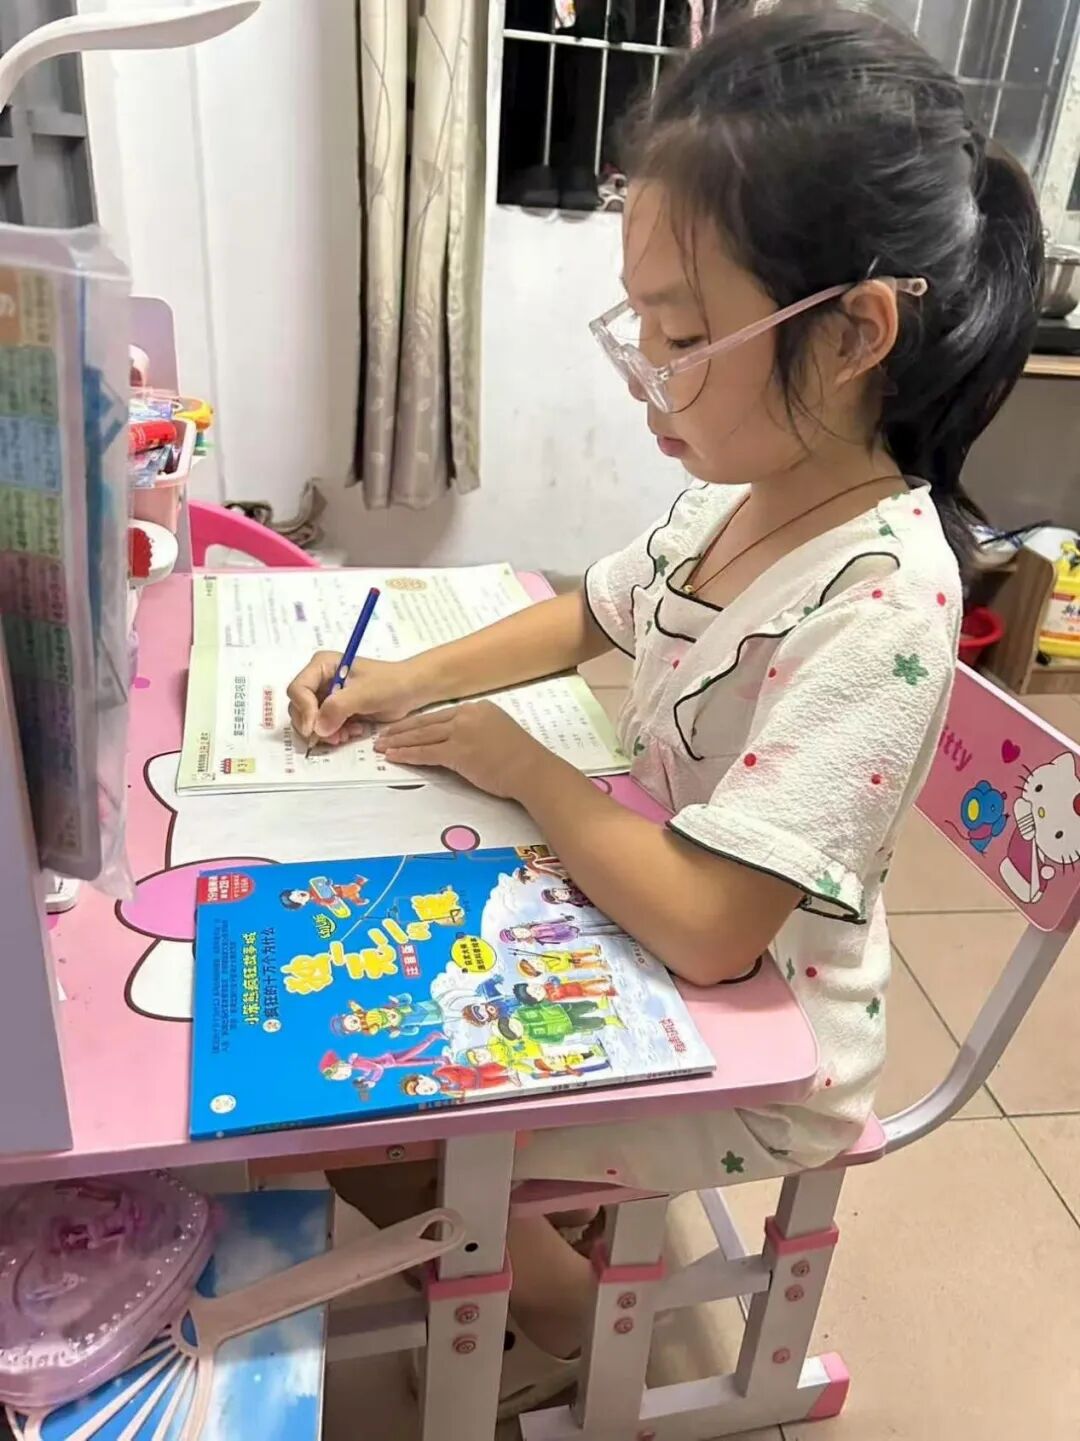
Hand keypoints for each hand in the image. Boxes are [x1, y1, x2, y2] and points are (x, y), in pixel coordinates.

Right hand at [287, 653, 426, 745]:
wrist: (409, 690)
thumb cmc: (389, 684)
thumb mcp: (363, 694)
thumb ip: (337, 708)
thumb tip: (317, 729)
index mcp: (321, 665)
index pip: (298, 689)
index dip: (303, 710)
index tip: (314, 728)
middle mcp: (319, 680)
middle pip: (299, 708)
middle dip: (315, 725)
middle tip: (333, 737)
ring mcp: (326, 696)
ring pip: (310, 721)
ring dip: (327, 732)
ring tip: (347, 734)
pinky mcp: (335, 711)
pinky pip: (324, 727)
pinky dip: (336, 733)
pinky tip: (354, 731)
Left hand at [375, 701, 545, 798]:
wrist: (532, 770)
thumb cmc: (521, 758)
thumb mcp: (498, 732)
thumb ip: (476, 730)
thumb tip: (457, 741)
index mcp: (477, 708)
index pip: (440, 715)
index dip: (418, 722)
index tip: (403, 727)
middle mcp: (467, 715)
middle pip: (426, 722)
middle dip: (401, 730)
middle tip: (382, 735)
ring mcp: (462, 732)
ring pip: (422, 736)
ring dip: (398, 742)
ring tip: (381, 747)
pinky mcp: (458, 752)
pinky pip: (426, 752)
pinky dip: (407, 755)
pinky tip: (394, 757)